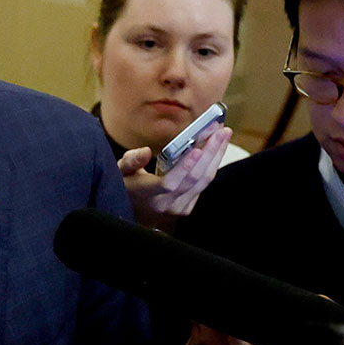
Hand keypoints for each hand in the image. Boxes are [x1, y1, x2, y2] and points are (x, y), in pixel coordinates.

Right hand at [117, 124, 233, 228]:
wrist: (134, 214)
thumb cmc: (127, 187)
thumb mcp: (120, 172)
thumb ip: (131, 161)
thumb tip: (146, 152)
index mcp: (146, 195)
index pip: (169, 183)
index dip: (184, 168)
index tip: (196, 150)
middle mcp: (166, 204)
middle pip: (193, 178)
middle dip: (210, 152)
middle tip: (220, 130)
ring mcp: (179, 208)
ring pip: (203, 181)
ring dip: (216, 155)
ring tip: (223, 134)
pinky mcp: (188, 207)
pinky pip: (204, 184)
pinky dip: (212, 163)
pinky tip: (217, 147)